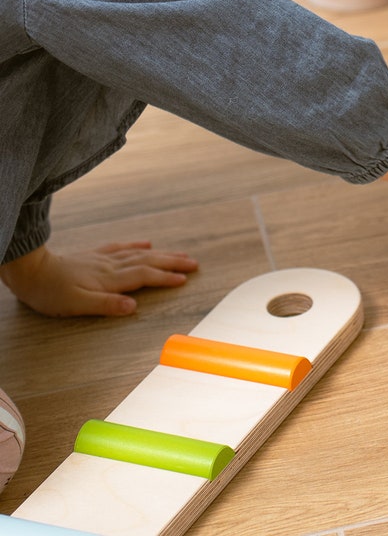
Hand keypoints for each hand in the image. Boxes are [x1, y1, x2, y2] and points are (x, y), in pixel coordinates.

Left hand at [0, 241, 197, 316]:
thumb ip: (106, 304)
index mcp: (109, 279)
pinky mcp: (95, 255)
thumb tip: (133, 306)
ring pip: (139, 254)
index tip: (185, 279)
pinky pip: (122, 247)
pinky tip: (147, 244)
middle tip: (194, 263)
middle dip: (172, 262)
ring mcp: (104, 259)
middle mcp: (111, 266)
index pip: (144, 276)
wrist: (31, 271)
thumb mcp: (76, 304)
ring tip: (180, 254)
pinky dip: (137, 246)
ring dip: (162, 254)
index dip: (165, 278)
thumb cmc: (51, 292)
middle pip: (148, 262)